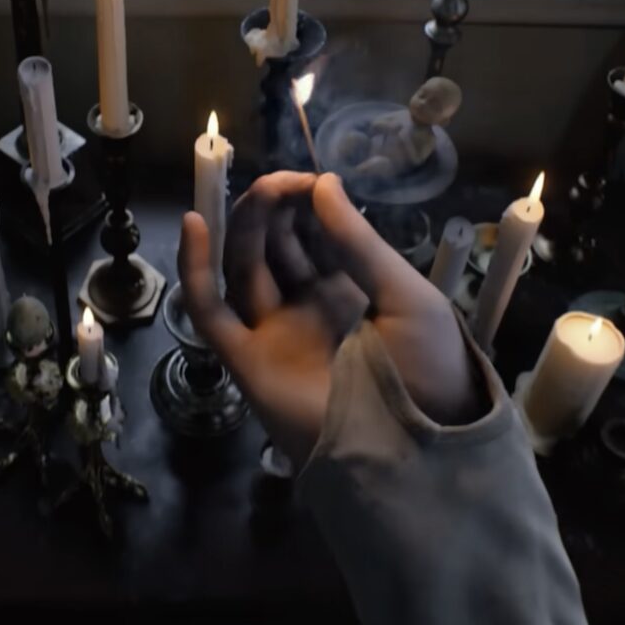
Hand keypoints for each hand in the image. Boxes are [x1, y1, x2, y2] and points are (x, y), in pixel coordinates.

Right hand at [179, 172, 483, 468]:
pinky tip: (196, 225)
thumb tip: (322, 183)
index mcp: (350, 292)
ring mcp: (275, 331)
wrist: (419, 447)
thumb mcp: (407, 296)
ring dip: (243, 226)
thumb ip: (359, 243)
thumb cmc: (428, 372)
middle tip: (281, 182)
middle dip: (274, 208)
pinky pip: (211, 311)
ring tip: (256, 192)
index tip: (309, 177)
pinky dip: (195, 270)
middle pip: (274, 246)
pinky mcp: (248, 359)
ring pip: (244, 267)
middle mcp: (307, 307)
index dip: (306, 202)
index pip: (314, 235)